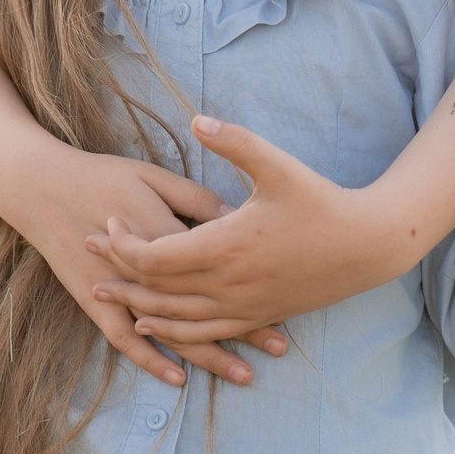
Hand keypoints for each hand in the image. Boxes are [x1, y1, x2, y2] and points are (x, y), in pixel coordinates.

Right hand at [16, 143, 287, 387]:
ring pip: (169, 331)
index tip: (287, 298)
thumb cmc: (102, 175)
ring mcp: (115, 289)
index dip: (250, 283)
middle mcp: (140, 270)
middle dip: (242, 328)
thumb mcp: (153, 177)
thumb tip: (238, 217)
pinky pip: (124, 338)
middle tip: (279, 346)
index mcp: (159, 232)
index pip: (214, 264)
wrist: (41, 186)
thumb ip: (195, 200)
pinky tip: (177, 379)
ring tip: (244, 374)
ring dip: (207, 354)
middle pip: (199, 306)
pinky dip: (151, 360)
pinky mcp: (93, 300)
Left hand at [85, 114, 405, 332]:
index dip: (124, 244)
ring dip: (138, 306)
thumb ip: (235, 142)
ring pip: (177, 317)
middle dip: (118, 273)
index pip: (154, 256)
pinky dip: (173, 331)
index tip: (107, 223)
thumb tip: (196, 120)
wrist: (369, 246)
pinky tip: (152, 326)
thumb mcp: (278, 165)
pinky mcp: (258, 316)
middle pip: (157, 288)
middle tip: (85, 258)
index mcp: (226, 246)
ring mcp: (244, 305)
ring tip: (107, 297)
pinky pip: (206, 333)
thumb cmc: (321, 201)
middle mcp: (229, 284)